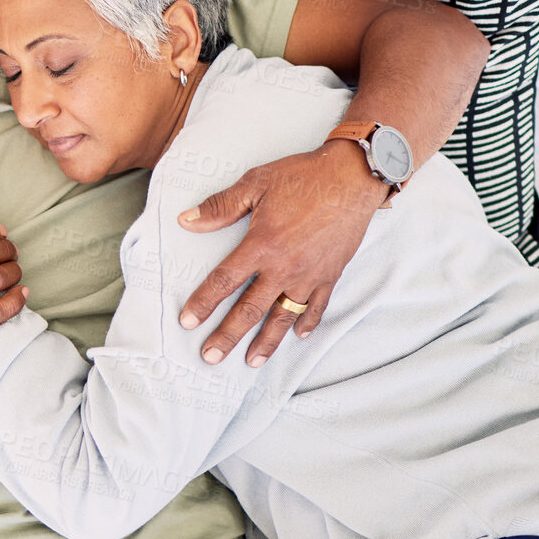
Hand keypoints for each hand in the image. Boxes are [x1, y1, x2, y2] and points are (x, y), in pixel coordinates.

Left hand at [177, 140, 386, 367]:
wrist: (352, 176)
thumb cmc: (304, 176)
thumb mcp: (256, 183)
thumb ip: (220, 206)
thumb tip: (186, 221)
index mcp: (262, 245)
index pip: (224, 281)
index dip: (204, 303)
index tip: (188, 321)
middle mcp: (284, 267)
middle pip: (250, 310)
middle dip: (228, 336)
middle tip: (211, 357)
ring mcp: (309, 275)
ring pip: (283, 317)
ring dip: (266, 342)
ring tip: (251, 362)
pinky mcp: (330, 274)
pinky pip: (316, 306)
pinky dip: (306, 323)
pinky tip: (297, 335)